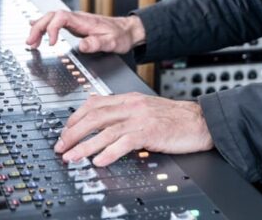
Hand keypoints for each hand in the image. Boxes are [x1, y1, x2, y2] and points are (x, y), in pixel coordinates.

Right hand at [26, 10, 144, 53]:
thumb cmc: (120, 35)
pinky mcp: (74, 25)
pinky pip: (55, 21)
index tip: (52, 43)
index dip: (52, 28)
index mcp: (83, 21)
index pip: (61, 17)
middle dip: (38, 28)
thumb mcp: (111, 42)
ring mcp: (75, 20)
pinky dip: (43, 25)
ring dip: (38, 28)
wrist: (127, 30)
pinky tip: (35, 27)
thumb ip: (97, 44)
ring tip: (31, 42)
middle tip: (30, 43)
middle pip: (51, 16)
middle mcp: (77, 18)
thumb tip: (82, 46)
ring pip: (51, 17)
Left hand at [54, 92, 213, 165]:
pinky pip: (124, 142)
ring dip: (85, 146)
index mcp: (129, 99)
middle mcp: (132, 106)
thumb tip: (98, 108)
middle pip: (95, 117)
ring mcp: (141, 119)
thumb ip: (123, 107)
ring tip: (72, 157)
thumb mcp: (145, 106)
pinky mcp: (150, 132)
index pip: (95, 104)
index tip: (65, 131)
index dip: (76, 117)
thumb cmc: (175, 118)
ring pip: (105, 131)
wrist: (200, 121)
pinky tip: (99, 161)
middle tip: (61, 147)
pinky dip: (109, 152)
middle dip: (73, 133)